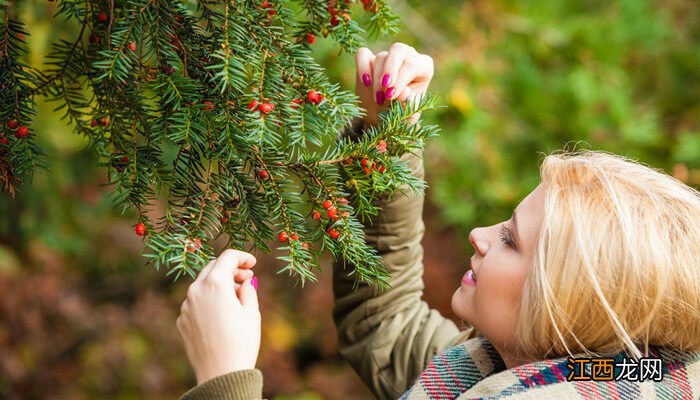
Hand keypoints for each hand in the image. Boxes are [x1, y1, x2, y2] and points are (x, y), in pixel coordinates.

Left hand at [176, 249, 259, 384]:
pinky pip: (196, 302)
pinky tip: (222, 314)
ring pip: (202, 285)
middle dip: (230, 269)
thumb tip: (245, 282)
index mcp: (215, 284)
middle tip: (247, 278)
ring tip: (237, 298)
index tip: (253, 263)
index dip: (243, 257)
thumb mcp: (252, 312)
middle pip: (212, 267)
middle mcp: (196, 290)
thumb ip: (248, 290)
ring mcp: (186, 306)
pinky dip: (209, 300)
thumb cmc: (241, 342)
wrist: (220, 374)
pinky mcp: (182, 321)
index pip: (228, 257)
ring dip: (219, 285)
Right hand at [354, 42, 433, 126]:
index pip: (412, 65)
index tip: (391, 96)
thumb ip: (408, 104)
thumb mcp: (409, 114)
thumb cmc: (402, 114)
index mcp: (423, 66)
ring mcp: (388, 57)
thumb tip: (405, 92)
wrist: (385, 118)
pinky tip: (365, 82)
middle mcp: (408, 57)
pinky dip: (362, 66)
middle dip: (390, 68)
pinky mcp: (369, 60)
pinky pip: (362, 54)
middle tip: (384, 86)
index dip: (401, 80)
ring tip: (378, 99)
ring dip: (377, 79)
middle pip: (398, 49)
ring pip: (380, 57)